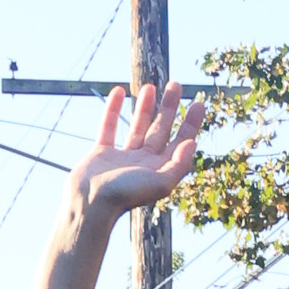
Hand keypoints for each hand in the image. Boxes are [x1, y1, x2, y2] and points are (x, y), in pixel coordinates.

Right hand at [64, 79, 205, 225]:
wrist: (90, 204)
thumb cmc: (126, 195)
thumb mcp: (160, 182)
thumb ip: (178, 164)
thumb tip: (192, 143)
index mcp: (160, 169)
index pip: (180, 142)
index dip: (190, 124)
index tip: (198, 103)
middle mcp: (143, 163)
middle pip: (160, 130)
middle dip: (169, 107)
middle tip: (176, 85)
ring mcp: (122, 157)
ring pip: (137, 126)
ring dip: (145, 106)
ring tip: (150, 86)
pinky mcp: (101, 153)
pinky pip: (108, 126)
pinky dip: (112, 109)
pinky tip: (118, 91)